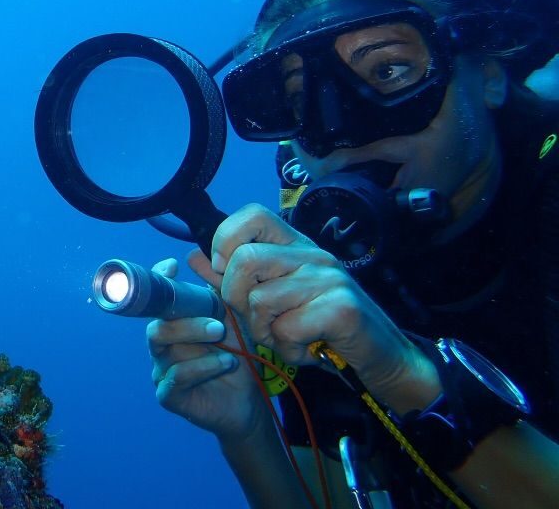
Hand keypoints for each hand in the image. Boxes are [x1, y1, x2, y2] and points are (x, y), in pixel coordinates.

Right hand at [146, 254, 268, 439]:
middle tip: (217, 324)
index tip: (172, 267)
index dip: (158, 281)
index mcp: (174, 322)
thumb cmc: (236, 356)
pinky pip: (176, 378)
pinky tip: (225, 364)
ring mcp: (162, 370)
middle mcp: (162, 345)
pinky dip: (202, 367)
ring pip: (164, 348)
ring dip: (196, 341)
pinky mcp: (169, 395)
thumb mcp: (233, 319)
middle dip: (185, 321)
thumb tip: (198, 255)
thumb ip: (218, 290)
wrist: (248, 402)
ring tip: (224, 341)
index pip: (156, 300)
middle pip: (157, 325)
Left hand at [211, 204, 438, 410]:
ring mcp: (329, 279)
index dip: (226, 239)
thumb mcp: (274, 300)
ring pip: (261, 299)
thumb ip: (235, 278)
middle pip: (245, 260)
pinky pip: (286, 328)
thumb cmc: (321, 328)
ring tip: (286, 337)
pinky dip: (287, 348)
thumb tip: (193, 257)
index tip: (223, 269)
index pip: (252, 215)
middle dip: (237, 298)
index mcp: (296, 245)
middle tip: (257, 318)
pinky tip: (306, 349)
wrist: (380, 357)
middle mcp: (313, 254)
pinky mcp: (341, 308)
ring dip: (264, 331)